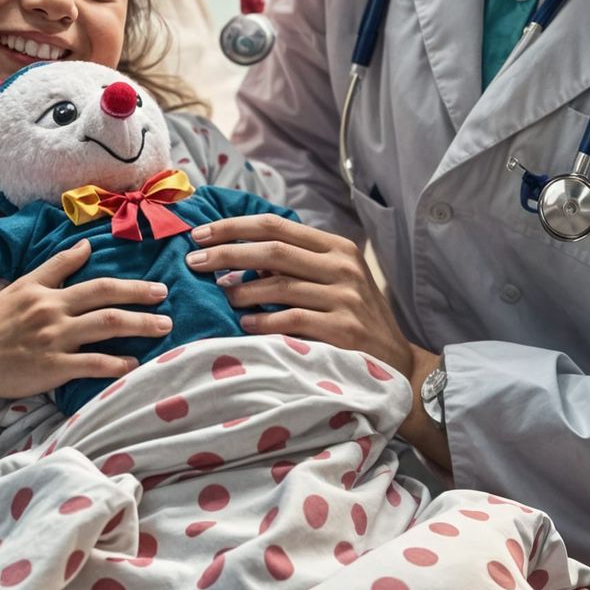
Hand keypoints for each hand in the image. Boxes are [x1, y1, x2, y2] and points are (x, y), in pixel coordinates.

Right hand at [0, 241, 172, 402]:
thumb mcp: (21, 286)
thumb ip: (55, 267)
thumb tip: (85, 245)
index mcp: (47, 292)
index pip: (95, 282)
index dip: (128, 284)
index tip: (155, 286)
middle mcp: (54, 311)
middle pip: (107, 300)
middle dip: (142, 299)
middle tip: (166, 300)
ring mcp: (54, 340)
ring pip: (105, 328)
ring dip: (139, 326)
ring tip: (163, 328)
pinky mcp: (52, 368)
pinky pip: (91, 364)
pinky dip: (115, 364)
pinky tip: (133, 364)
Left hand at [184, 215, 417, 377]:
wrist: (396, 364)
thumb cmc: (352, 318)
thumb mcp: (332, 280)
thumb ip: (295, 264)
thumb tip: (236, 255)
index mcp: (336, 247)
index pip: (275, 226)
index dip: (233, 227)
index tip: (200, 234)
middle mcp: (343, 267)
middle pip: (272, 251)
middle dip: (226, 254)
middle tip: (194, 262)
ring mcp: (346, 298)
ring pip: (279, 285)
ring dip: (241, 291)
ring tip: (220, 296)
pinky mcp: (343, 330)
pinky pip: (291, 320)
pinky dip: (262, 322)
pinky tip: (244, 325)